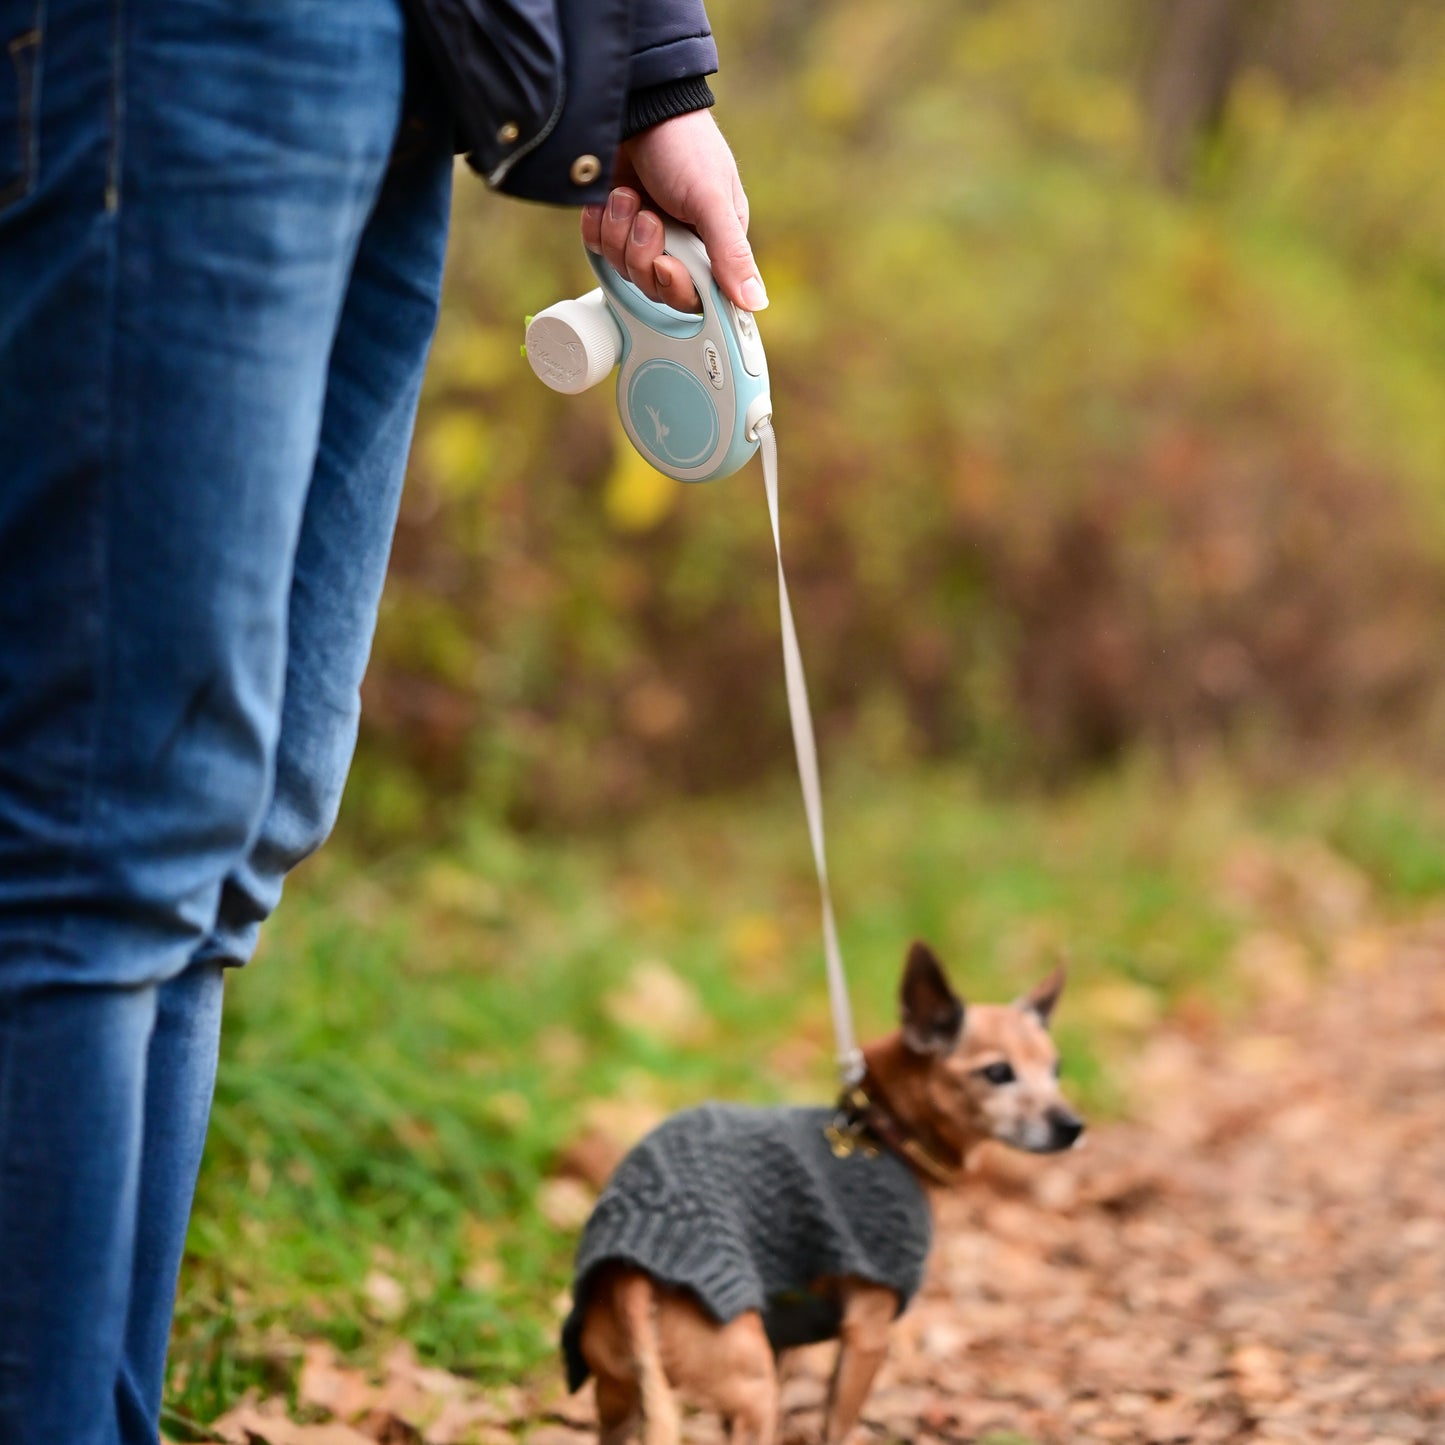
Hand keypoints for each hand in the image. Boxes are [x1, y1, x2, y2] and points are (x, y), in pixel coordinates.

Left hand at [581, 109, 765, 314]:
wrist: (637, 104)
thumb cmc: (683, 143)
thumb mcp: (711, 199)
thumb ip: (731, 253)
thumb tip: (755, 302)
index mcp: (714, 244)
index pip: (697, 297)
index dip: (677, 288)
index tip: (666, 265)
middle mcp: (681, 245)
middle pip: (656, 288)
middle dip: (644, 254)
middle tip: (647, 218)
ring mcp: (645, 235)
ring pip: (624, 268)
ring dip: (620, 232)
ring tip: (628, 196)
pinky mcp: (614, 224)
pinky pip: (598, 247)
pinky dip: (599, 224)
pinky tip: (609, 199)